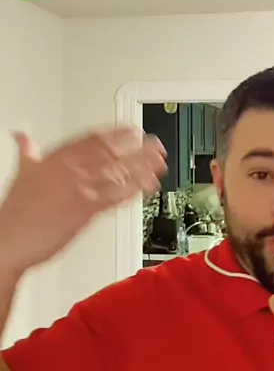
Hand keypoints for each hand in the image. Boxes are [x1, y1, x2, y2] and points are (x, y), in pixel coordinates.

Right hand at [0, 126, 166, 274]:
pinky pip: (115, 198)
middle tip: (156, 144)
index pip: (93, 139)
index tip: (134, 130)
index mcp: (56, 158)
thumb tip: (22, 137)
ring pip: (118, 174)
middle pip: (111, 153)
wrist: (7, 240)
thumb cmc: (14, 213)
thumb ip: (27, 152)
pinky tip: (147, 188)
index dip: (117, 133)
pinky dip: (134, 191)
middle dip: (137, 148)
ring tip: (160, 165)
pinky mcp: (84, 211)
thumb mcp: (21, 173)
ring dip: (142, 168)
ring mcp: (79, 189)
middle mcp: (70, 170)